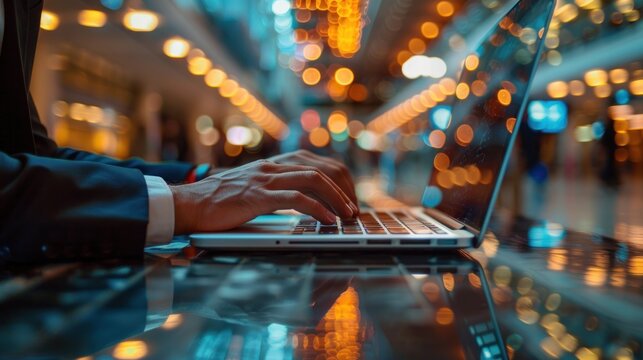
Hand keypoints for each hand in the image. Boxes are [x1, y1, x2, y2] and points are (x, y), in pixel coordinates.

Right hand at [170, 160, 357, 233]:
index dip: (339, 180)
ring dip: (336, 198)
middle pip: (321, 168)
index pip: (317, 162)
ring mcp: (264, 180)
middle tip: (354, 210)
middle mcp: (272, 167)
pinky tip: (327, 221)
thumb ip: (276, 189)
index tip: (349, 198)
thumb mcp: (253, 189)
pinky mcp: (256, 197)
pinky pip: (295, 199)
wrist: (188, 204)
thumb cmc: (219, 202)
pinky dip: (317, 209)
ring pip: (312, 179)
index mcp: (274, 164)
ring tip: (347, 216)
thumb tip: (305, 203)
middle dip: (344, 188)